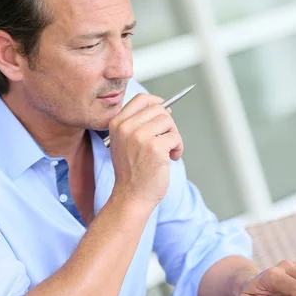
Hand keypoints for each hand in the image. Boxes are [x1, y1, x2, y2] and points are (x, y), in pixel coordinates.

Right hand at [108, 93, 183, 207]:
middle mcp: (126, 127)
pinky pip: (175, 137)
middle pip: (158, 109)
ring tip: (169, 151)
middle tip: (167, 140)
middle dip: (167, 123)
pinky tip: (172, 158)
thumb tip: (164, 109)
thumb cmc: (131, 172)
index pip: (140, 99)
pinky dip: (178, 148)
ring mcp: (140, 136)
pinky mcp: (155, 147)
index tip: (165, 109)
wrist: (131, 196)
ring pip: (168, 121)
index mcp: (117, 124)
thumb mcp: (125, 143)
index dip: (156, 102)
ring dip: (174, 136)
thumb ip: (138, 124)